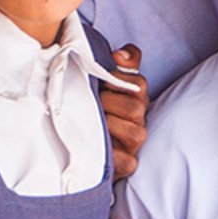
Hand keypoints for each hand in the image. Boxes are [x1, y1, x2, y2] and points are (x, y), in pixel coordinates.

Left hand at [101, 44, 149, 180]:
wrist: (78, 147)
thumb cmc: (91, 110)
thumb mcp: (101, 83)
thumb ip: (117, 64)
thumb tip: (120, 54)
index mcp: (135, 97)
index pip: (138, 83)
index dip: (118, 79)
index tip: (102, 81)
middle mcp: (139, 119)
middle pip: (135, 107)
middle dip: (108, 102)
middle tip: (91, 104)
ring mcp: (135, 143)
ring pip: (134, 133)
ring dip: (109, 126)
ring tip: (90, 124)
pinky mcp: (128, 164)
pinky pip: (127, 162)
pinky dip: (113, 155)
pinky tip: (98, 147)